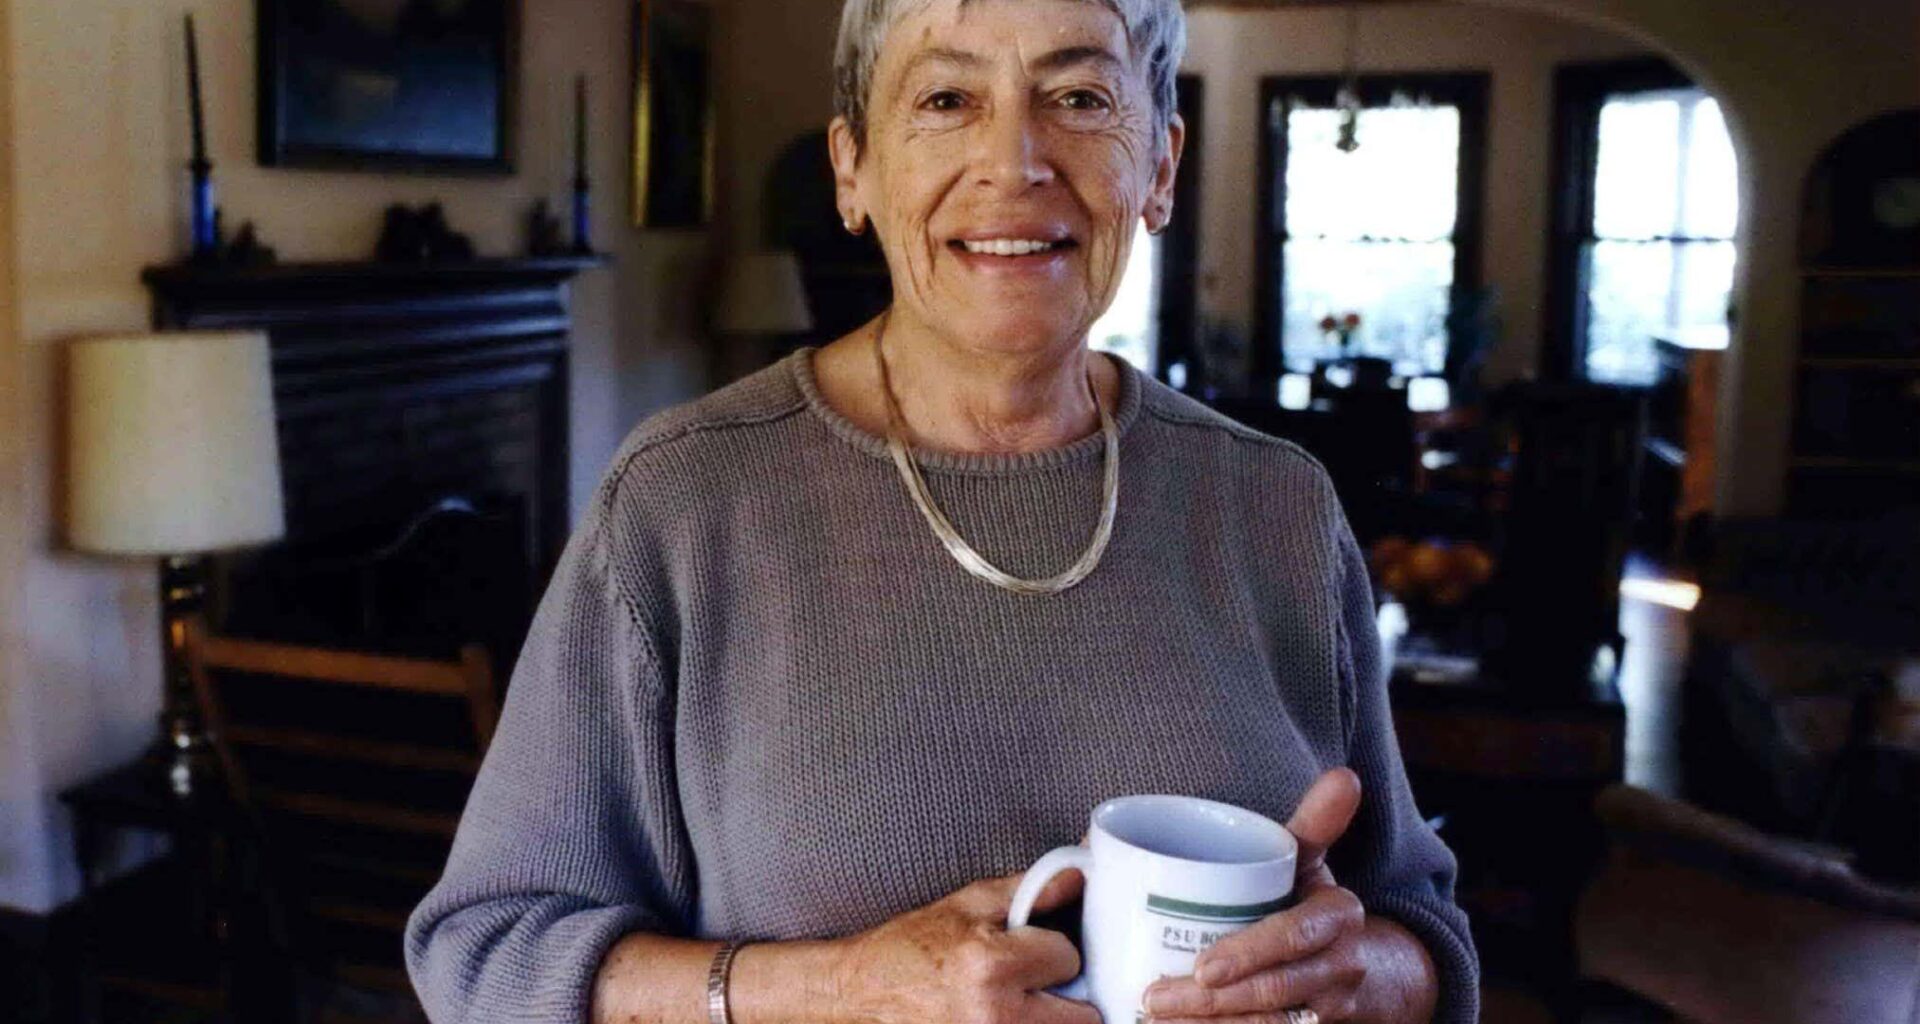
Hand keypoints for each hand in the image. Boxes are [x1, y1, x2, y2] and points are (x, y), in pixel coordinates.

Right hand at [824, 870, 1100, 1023]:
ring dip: (1052, 1020)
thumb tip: (1080, 875)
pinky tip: (1001, 1016)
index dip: (1055, 952)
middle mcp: (996, 1017)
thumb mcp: (968, 905)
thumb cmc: (912, 947)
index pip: (1069, 960)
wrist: (862, 994)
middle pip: (1083, 1018)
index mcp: (992, 967)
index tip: (1035, 952)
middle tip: (1038, 987)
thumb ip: (1032, 890)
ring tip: (1019, 1003)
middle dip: (1068, 998)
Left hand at [1144, 768, 1373, 1022]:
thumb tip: (1344, 775)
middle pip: (1274, 990)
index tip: (1203, 968)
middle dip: (1213, 1001)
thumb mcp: (1315, 861)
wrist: (1370, 973)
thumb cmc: (1314, 905)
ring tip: (1157, 1017)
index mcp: (1339, 916)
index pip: (1294, 937)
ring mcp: (1330, 1010)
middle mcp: (1341, 967)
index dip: (1251, 954)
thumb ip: (1315, 822)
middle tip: (1154, 997)